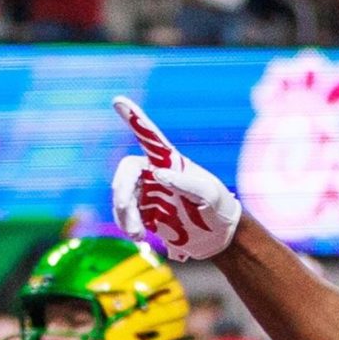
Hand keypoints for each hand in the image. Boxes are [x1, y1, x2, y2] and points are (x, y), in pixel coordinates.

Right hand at [111, 97, 241, 261]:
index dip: (134, 119)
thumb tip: (158, 174)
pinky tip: (140, 238)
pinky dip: (128, 226)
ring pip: (124, 197)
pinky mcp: (145, 213)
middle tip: (124, 207)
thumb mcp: (210, 196)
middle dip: (122, 189)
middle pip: (127, 172)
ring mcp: (148, 193)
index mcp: (170, 161)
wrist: (220, 238)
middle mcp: (155, 173)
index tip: (118, 101)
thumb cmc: (219, 209)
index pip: (149, 136)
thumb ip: (187, 182)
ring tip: (138, 235)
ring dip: (124, 214)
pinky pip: (126, 215)